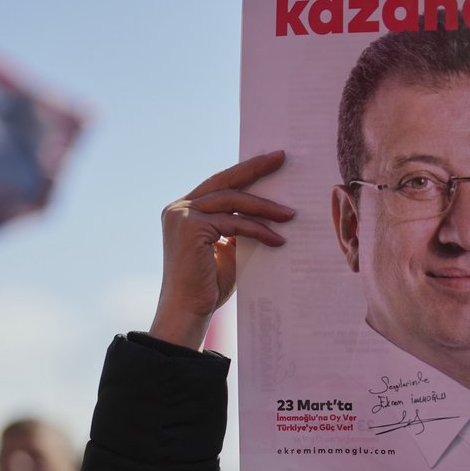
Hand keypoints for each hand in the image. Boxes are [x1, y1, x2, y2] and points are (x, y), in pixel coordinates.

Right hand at [150, 151, 294, 348]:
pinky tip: (277, 239)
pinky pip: (234, 222)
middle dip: (255, 168)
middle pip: (224, 181)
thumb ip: (238, 230)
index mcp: (185, 211)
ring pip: (232, 201)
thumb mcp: (227, 251)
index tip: (269, 160)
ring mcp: (182, 215)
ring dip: (265, 207)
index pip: (219, 185)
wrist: (188, 312)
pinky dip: (258, 230)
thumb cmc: (208, 287)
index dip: (244, 172)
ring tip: (290, 214)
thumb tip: (269, 212)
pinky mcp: (190, 227)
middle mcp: (179, 208)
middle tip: (281, 158)